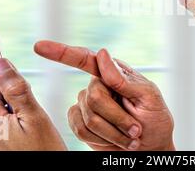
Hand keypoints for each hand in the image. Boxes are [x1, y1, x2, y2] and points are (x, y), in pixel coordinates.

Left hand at [0, 58, 66, 150]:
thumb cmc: (44, 152)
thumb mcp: (36, 117)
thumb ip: (16, 89)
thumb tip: (2, 65)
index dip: (5, 75)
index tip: (19, 77)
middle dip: (3, 92)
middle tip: (25, 103)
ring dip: (0, 105)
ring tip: (22, 118)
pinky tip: (16, 129)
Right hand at [34, 41, 174, 150]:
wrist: (151, 147)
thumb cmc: (155, 119)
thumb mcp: (149, 97)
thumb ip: (123, 79)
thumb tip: (102, 54)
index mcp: (114, 72)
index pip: (85, 59)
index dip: (61, 52)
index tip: (39, 46)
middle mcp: (97, 85)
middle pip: (93, 97)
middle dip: (117, 118)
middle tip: (135, 128)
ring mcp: (87, 104)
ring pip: (87, 117)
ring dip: (113, 132)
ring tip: (130, 135)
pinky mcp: (81, 122)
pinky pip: (79, 129)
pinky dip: (101, 139)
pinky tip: (115, 139)